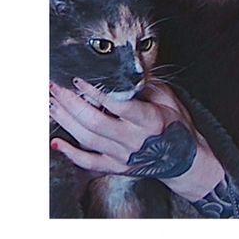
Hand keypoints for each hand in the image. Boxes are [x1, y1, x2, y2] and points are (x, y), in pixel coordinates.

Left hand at [49, 80, 224, 201]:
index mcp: (149, 120)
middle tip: (55, 87)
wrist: (186, 161)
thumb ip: (145, 85)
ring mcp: (123, 156)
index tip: (78, 79)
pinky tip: (56, 143)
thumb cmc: (177, 125)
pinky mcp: (116, 167)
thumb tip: (122, 72)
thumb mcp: (169, 99)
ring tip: (52, 103)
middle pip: (95, 123)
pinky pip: (89, 163)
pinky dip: (71, 153)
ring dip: (66, 121)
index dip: (95, 92)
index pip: (118, 105)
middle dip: (71, 103)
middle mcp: (133, 140)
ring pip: (88, 139)